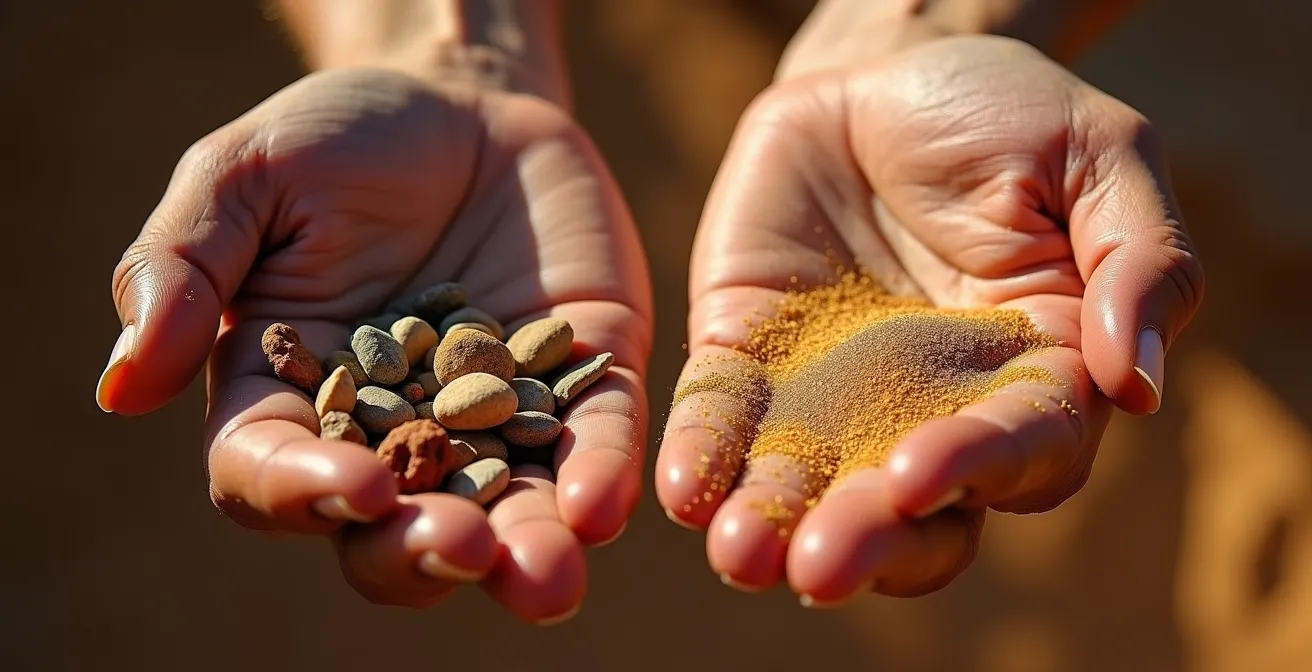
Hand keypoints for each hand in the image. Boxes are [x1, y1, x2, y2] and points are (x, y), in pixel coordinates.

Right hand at [97, 68, 651, 621]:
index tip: (350, 482)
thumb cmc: (335, 142)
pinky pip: (593, 444)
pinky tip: (602, 508)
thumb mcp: (243, 178)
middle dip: (420, 550)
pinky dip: (598, 479)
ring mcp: (496, 419)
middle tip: (457, 546)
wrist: (463, 108)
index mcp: (292, 399)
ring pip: (503, 517)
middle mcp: (394, 434)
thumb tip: (121, 386)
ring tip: (543, 579)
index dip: (304, 493)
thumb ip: (182, 269)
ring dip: (523, 556)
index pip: (274, 475)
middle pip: (391, 530)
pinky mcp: (584, 385)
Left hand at [657, 34, 1201, 603]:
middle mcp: (933, 409)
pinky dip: (704, 457)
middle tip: (820, 565)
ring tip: (740, 552)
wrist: (887, 71)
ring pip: (809, 484)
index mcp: (1035, 375)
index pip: (1020, 450)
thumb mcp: (1100, 158)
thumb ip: (1141, 264)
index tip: (919, 473)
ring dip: (774, 524)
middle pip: (911, 508)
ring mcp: (832, 394)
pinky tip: (682, 486)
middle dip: (866, 539)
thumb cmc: (1010, 114)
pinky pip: (723, 420)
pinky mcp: (749, 360)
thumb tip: (1141, 384)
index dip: (976, 468)